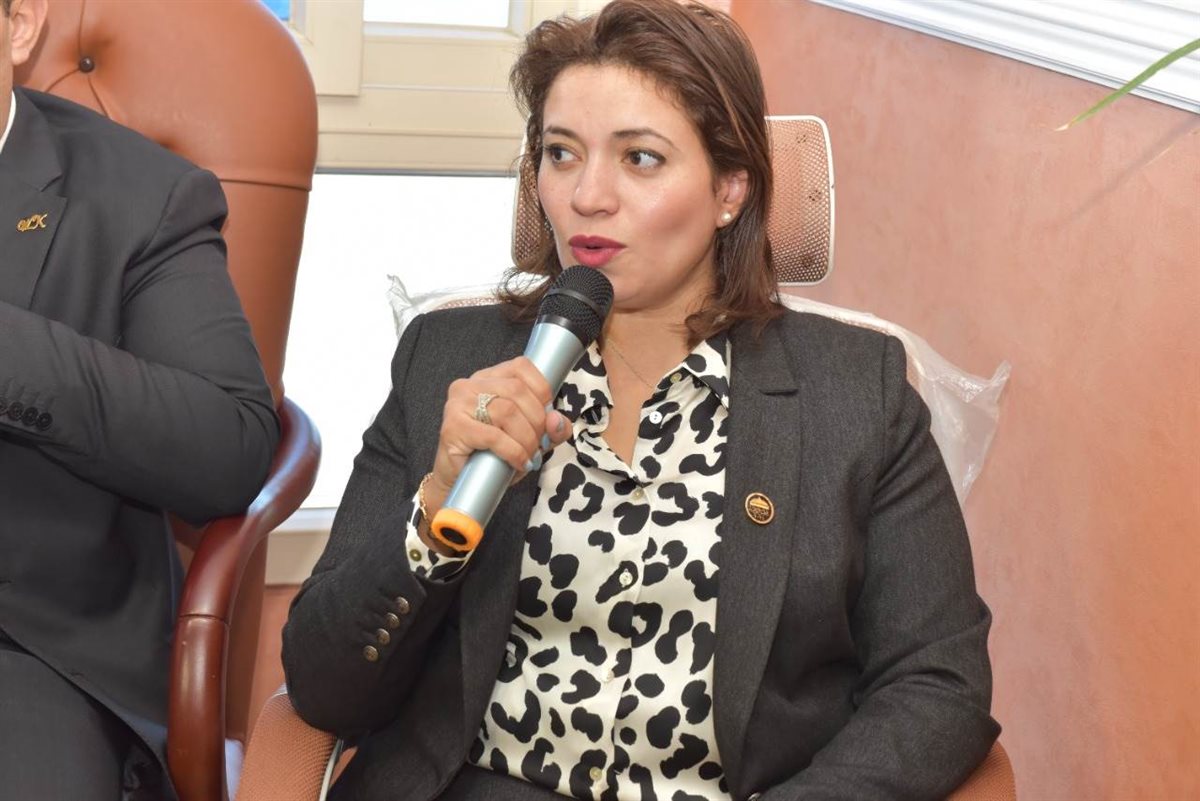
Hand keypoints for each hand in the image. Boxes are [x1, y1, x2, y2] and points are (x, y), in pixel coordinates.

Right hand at [423, 356, 570, 519]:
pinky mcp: (453, 427)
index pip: (521, 367)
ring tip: (529, 455)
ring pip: (507, 411)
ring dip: (526, 439)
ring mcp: (459, 404)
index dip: (542, 390)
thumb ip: (549, 426)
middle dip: (537, 420)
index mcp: (488, 379)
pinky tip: (518, 462)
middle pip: (517, 390)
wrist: (458, 481)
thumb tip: (557, 420)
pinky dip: (513, 451)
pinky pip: (494, 436)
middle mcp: (470, 385)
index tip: (547, 415)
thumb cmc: (491, 456)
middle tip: (539, 444)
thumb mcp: (528, 437)